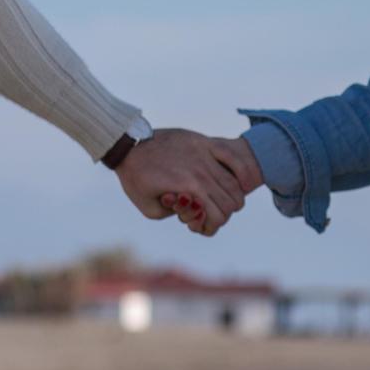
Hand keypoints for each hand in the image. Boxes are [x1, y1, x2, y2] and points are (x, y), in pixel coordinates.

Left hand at [117, 127, 245, 234]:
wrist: (129, 146)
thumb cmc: (136, 180)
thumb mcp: (151, 210)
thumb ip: (176, 214)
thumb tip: (195, 210)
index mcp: (190, 188)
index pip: (218, 216)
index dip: (212, 227)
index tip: (201, 227)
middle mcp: (201, 171)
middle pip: (231, 202)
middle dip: (222, 215)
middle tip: (209, 215)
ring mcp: (204, 155)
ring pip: (234, 183)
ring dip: (232, 198)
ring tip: (219, 202)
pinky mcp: (203, 142)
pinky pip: (231, 156)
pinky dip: (241, 171)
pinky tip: (240, 181)